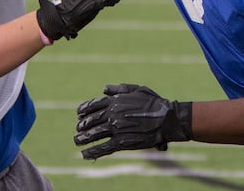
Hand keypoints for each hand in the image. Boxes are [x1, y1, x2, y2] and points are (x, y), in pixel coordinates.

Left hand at [74, 83, 191, 159]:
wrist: (166, 118)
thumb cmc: (153, 102)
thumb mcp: (136, 89)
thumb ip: (118, 89)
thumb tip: (103, 89)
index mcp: (115, 101)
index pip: (93, 105)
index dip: (84, 110)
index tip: (79, 114)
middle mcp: (112, 114)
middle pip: (91, 120)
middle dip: (82, 125)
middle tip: (77, 129)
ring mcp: (116, 128)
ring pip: (94, 134)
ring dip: (83, 138)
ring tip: (77, 141)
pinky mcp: (122, 142)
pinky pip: (104, 148)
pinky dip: (93, 151)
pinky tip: (85, 154)